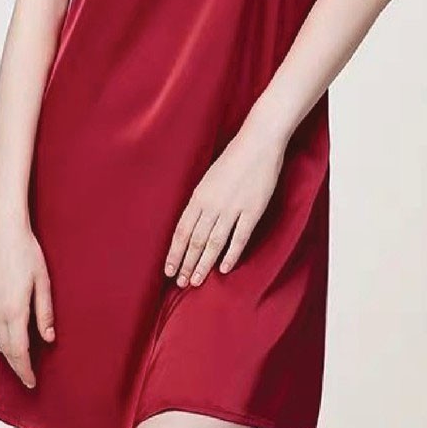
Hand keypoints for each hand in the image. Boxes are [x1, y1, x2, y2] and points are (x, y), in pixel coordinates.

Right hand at [0, 214, 54, 388]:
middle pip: (5, 348)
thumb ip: (45, 311)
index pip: (19, 350)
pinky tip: (4, 335)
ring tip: (19, 358)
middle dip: (16, 364)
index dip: (25, 369)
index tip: (32, 382)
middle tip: (27, 376)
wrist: (3, 229)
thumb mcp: (43, 281)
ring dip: (6, 350)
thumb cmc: (27, 251)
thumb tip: (48, 338)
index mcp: (14, 309)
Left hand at [164, 127, 286, 287]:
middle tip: (180, 283)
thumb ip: (201, 201)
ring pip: (213, 243)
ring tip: (196, 282)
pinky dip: (230, 255)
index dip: (175, 253)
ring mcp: (232, 208)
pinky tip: (223, 269)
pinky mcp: (252, 211)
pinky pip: (239, 238)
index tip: (168, 270)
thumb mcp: (209, 178)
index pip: (181, 231)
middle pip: (195, 240)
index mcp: (199, 195)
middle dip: (186, 264)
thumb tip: (192, 223)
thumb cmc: (233, 158)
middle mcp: (212, 204)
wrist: (258, 143)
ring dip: (203, 264)